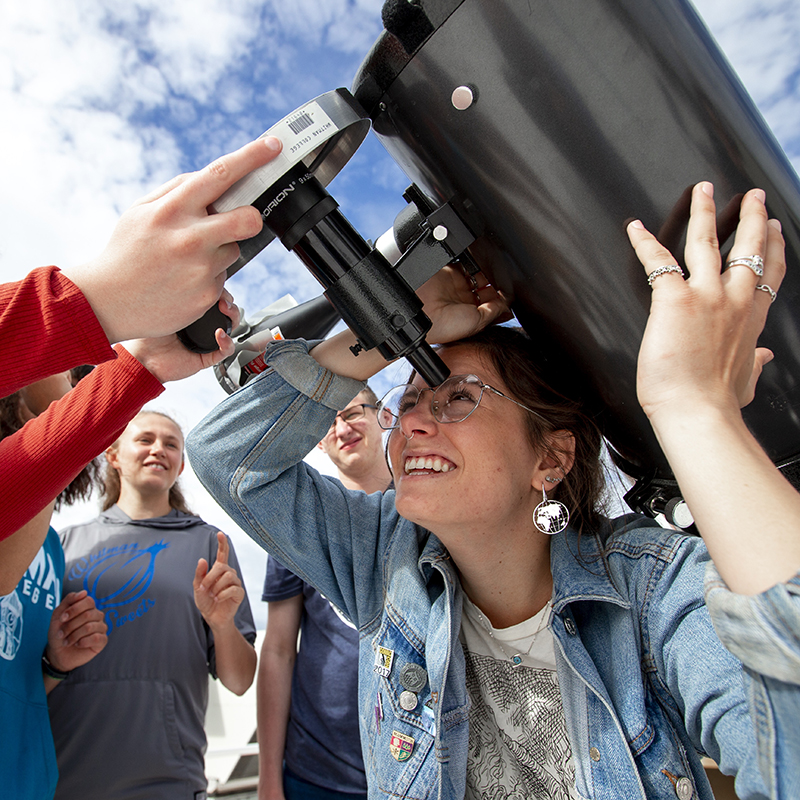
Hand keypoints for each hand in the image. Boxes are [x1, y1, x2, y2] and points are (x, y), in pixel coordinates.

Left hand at [46, 590, 107, 672]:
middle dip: (70, 626)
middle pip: (88, 615)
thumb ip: (68, 601)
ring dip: (74, 635)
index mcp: (88, 608)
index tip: (62, 618)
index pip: (88, 601)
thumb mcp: (58, 615)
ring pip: (90, 627)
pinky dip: (82, 642)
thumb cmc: (59, 632)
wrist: (58, 653)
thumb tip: (83, 592)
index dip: (74, 609)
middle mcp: (97, 616)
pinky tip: (77, 644)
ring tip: (67, 641)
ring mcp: (101, 628)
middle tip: (61, 633)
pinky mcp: (102, 641)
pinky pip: (96, 638)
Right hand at [62, 136, 281, 343]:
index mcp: (172, 209)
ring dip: (219, 250)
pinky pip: (224, 276)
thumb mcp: (141, 211)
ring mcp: (201, 268)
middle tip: (240, 221)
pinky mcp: (207, 294)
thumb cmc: (127, 252)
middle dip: (251, 218)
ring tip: (187, 259)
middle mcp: (190, 237)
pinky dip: (209, 276)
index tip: (273, 146)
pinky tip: (184, 279)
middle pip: (248, 219)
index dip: (253, 157)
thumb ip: (177, 190)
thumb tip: (214, 178)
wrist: (108, 302)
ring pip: (234, 249)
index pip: (221, 174)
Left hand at [124, 290, 241, 382]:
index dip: (219, 289)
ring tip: (225, 310)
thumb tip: (186, 275)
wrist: (141, 360)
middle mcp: (200, 325)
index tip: (216, 282)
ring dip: (233, 316)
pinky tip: (219, 335)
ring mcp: (206, 340)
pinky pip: (226, 350)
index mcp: (191, 312)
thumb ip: (174, 292)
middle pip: (226, 310)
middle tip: (222, 297)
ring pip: (231, 327)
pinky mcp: (208, 357)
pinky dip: (227, 342)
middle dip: (229, 301)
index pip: (213, 298)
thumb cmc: (145, 335)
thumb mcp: (160, 306)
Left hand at [193, 532, 244, 629]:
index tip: (220, 534)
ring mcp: (236, 583)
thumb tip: (202, 559)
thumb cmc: (206, 601)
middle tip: (204, 588)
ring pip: (228, 576)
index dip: (222, 543)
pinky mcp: (239, 593)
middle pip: (222, 566)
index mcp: (219, 570)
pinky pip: (233, 589)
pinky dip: (222, 595)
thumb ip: (199, 574)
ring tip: (212, 595)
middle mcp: (229, 574)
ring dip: (216, 587)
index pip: (223, 553)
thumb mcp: (198, 588)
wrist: (213, 618)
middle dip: (210, 577)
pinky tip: (218, 599)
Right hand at [417, 264, 510, 344]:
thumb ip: (495, 312)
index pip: (492, 304)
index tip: (510, 296)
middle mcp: (464, 300)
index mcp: (470, 315)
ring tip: (495, 273)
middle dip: (496, 285)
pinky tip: (483, 264)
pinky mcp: (450, 271)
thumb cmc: (444, 326)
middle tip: (504, 283)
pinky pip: (467, 263)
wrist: (423, 313)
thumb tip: (508, 305)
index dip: (502, 299)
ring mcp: (457, 285)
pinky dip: (476, 261)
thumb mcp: (478, 323)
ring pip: (479, 274)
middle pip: (486, 288)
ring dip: (488, 272)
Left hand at [627, 183, 784, 422]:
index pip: (769, 274)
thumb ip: (755, 364)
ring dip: (705, 213)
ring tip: (704, 190)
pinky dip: (644, 243)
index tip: (777, 230)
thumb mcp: (746, 380)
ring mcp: (706, 296)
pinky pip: (657, 262)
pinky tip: (635, 228)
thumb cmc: (717, 403)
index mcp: (750, 319)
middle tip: (755, 196)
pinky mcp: (675, 299)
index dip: (774, 248)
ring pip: (707, 242)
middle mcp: (734, 300)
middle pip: (749, 248)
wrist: (697, 412)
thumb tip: (766, 358)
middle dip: (752, 218)